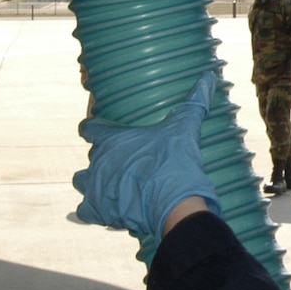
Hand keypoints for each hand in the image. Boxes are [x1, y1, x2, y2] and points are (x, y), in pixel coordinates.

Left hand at [73, 72, 223, 238]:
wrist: (173, 203)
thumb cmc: (175, 162)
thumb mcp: (185, 128)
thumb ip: (194, 102)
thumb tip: (209, 77)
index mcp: (111, 140)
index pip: (89, 128)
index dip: (95, 128)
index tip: (102, 129)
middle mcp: (97, 162)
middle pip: (91, 156)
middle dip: (104, 158)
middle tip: (124, 161)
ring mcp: (94, 188)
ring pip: (81, 182)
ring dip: (93, 183)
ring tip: (112, 185)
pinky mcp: (97, 212)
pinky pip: (84, 212)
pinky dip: (91, 212)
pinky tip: (103, 212)